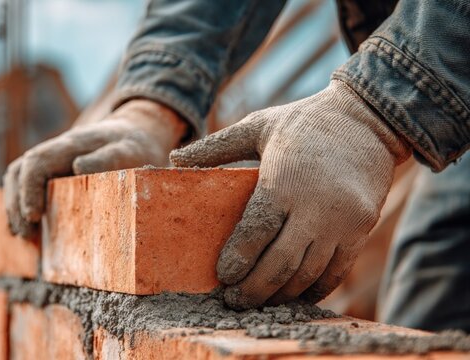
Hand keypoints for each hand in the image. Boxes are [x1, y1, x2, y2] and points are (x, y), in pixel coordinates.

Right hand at [4, 99, 186, 236]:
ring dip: (15, 206)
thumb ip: (108, 157)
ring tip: (23, 236)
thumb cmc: (132, 146)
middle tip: (25, 235)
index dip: (29, 189)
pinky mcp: (53, 172)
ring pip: (18, 178)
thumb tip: (77, 167)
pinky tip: (30, 230)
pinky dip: (22, 206)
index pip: (36, 162)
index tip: (34, 216)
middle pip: (19, 171)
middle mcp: (54, 151)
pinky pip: (28, 186)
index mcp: (69, 145)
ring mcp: (51, 161)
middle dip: (16, 203)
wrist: (134, 132)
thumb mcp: (128, 151)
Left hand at [170, 80, 409, 308]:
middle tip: (234, 302)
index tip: (222, 278)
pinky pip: (335, 271)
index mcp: (284, 181)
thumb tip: (173, 159)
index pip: (256, 230)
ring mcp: (342, 222)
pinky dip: (313, 289)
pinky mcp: (361, 230)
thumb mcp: (258, 126)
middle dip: (254, 288)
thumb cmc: (303, 123)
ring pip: (307, 273)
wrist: (368, 121)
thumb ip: (216, 147)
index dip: (238, 259)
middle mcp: (315, 207)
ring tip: (258, 303)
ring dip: (281, 294)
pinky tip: (294, 296)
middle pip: (280, 262)